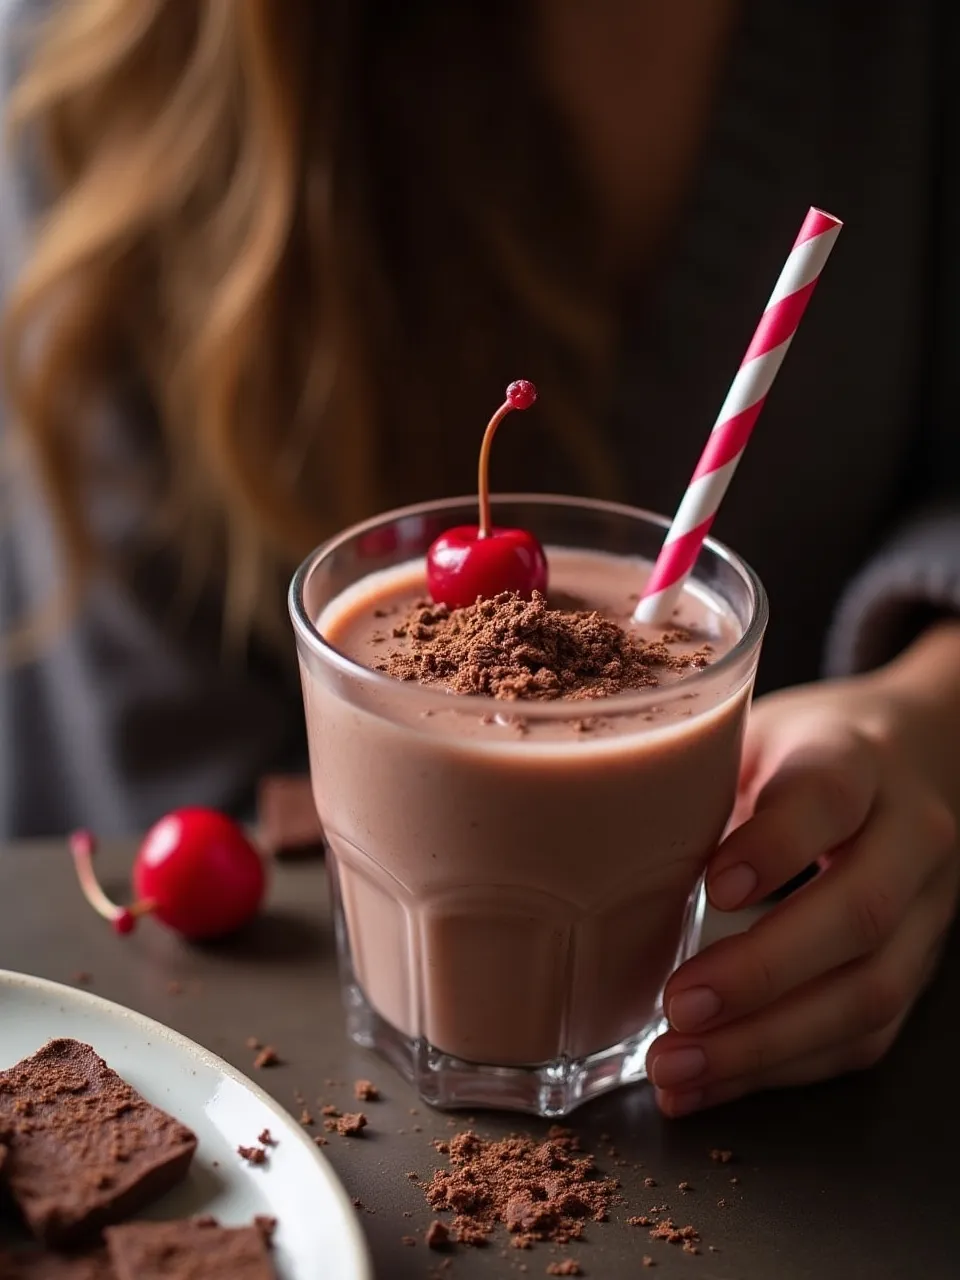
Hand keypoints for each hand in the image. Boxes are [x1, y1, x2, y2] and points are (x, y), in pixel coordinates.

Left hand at [647, 665, 958, 1116]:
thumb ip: (690, 774)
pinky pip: (862, 1038)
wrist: (913, 763)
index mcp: (856, 760)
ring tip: (677, 1066)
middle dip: (764, 971)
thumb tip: (581, 829)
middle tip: (678, 1007)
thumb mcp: (750, 734)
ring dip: (767, 1044)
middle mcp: (907, 837)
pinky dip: (780, 1069)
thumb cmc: (800, 753)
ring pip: (870, 992)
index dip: (774, 846)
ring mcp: (924, 911)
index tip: (712, 887)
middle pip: (861, 911)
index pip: (828, 797)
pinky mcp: (914, 972)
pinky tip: (708, 1083)